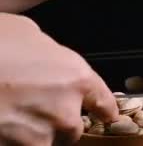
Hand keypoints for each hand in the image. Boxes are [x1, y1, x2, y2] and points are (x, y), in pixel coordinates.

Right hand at [0, 13, 118, 144]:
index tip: (106, 115)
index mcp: (76, 78)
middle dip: (58, 123)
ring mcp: (39, 135)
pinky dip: (13, 140)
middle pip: (73, 130)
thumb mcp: (28, 33)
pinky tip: (3, 126)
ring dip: (33, 136)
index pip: (104, 104)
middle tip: (36, 110)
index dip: (104, 110)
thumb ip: (49, 54)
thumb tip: (47, 59)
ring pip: (46, 143)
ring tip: (14, 118)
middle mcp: (65, 111)